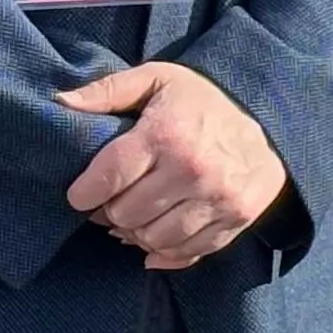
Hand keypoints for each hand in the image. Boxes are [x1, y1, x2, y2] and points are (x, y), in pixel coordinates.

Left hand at [57, 62, 287, 271]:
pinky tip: (159, 233)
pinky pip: (187, 253)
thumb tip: (60, 102)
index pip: (106, 180)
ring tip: (138, 215)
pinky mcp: (237, 218)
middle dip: (111, 211)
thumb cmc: (203, 102)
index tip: (83, 193)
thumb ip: (108, 90)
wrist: (272, 119)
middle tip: (114, 200)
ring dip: (137, 232)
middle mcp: (193, 170)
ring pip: (153, 239)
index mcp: (167, 135)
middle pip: (125, 214)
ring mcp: (218, 198)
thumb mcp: (157, 80)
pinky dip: (166, 251)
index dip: (84, 193)